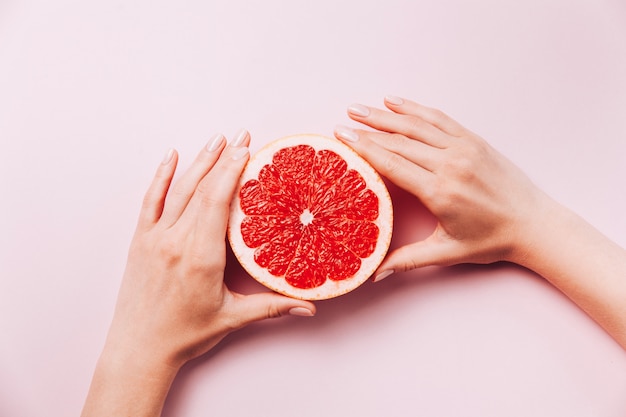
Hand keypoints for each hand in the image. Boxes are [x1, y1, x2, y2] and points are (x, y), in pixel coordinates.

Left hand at [82, 130, 314, 416]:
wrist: (139, 350)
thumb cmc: (185, 335)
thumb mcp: (232, 319)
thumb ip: (272, 306)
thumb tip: (309, 305)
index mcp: (201, 257)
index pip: (218, 202)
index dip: (233, 171)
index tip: (247, 149)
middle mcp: (176, 241)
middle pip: (202, 189)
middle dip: (223, 159)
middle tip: (241, 135)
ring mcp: (155, 238)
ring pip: (179, 190)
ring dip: (199, 161)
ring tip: (216, 139)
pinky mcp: (140, 241)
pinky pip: (150, 201)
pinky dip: (160, 177)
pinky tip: (170, 156)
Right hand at [333, 97, 549, 277]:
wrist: (534, 224)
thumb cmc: (492, 241)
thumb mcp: (447, 252)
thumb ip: (408, 260)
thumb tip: (375, 274)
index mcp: (440, 192)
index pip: (392, 163)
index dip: (364, 149)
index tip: (342, 139)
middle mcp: (450, 164)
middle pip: (399, 141)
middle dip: (367, 130)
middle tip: (342, 123)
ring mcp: (464, 148)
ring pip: (417, 125)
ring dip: (385, 115)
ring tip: (360, 108)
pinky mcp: (474, 140)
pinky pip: (439, 118)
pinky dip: (415, 108)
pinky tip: (395, 102)